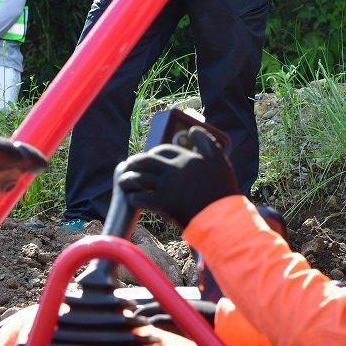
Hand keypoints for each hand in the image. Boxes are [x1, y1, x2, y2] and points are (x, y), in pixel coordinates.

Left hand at [114, 126, 238, 227]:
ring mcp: (167, 186)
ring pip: (140, 178)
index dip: (155, 151)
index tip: (152, 156)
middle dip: (135, 162)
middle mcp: (174, 169)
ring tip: (123, 181)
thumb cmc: (222, 190)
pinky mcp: (163, 203)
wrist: (221, 216)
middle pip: (147, 160)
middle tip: (130, 165)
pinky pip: (141, 197)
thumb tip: (194, 129)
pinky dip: (133, 197)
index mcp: (187, 158)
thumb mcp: (220, 161)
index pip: (165, 149)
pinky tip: (132, 198)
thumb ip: (207, 143)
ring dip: (128, 179)